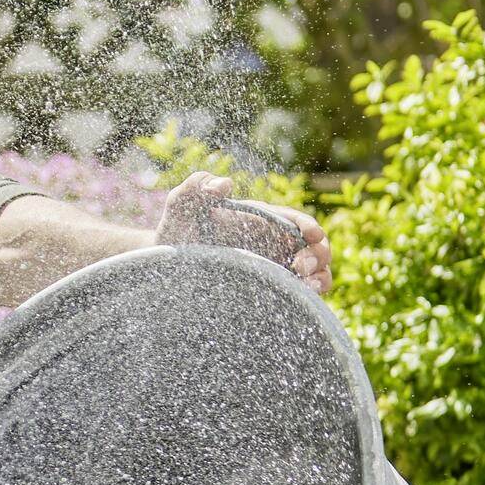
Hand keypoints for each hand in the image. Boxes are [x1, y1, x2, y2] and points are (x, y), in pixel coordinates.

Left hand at [151, 172, 332, 293]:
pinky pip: (299, 296)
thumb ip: (197, 186)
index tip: (311, 235)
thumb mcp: (181, 205)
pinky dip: (309, 298)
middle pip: (314, 247)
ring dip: (320, 277)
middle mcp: (273, 244)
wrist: (164, 266)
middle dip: (317, 255)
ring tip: (307, 286)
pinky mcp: (271, 292)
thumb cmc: (175, 231)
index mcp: (261, 220)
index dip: (308, 227)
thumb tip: (224, 184)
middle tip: (300, 266)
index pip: (295, 221)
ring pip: (315, 273)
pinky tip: (301, 300)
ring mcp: (274, 269)